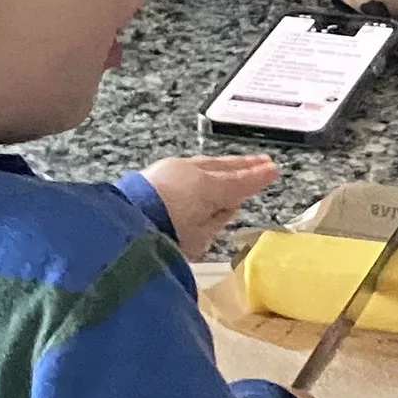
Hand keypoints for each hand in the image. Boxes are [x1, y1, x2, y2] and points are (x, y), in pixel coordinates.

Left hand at [144, 152, 279, 256]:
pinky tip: (207, 171)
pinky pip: (189, 167)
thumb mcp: (201, 234)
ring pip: (206, 164)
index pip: (238, 181)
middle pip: (224, 168)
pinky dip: (203, 168)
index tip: (274, 169)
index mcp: (207, 186)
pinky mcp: (156, 173)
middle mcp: (193, 172)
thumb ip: (219, 216)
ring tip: (239, 165)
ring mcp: (173, 170)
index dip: (257, 177)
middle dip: (243, 166)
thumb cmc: (166, 235)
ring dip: (224, 165)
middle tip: (263, 162)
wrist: (123, 225)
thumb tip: (231, 203)